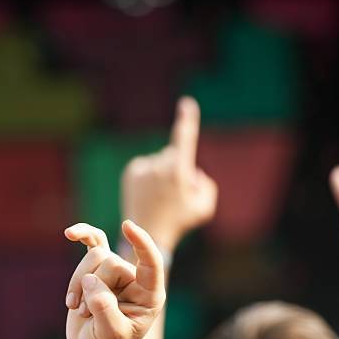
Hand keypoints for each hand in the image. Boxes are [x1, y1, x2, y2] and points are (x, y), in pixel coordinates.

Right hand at [64, 220, 165, 338]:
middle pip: (111, 262)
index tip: (128, 226)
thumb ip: (105, 309)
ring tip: (78, 308)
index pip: (151, 262)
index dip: (141, 243)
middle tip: (86, 313)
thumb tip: (92, 282)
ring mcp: (115, 274)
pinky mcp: (96, 271)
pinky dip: (82, 236)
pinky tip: (69, 234)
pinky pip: (92, 243)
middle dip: (92, 286)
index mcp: (149, 295)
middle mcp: (135, 280)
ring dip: (77, 282)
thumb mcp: (111, 335)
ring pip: (94, 255)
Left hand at [121, 96, 217, 250]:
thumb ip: (206, 185)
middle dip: (178, 167)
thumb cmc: (179, 222)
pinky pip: (147, 166)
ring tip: (161, 198)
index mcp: (178, 171)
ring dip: (164, 173)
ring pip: (161, 161)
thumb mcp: (204, 208)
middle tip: (176, 195)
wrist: (147, 234)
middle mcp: (159, 165)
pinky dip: (151, 176)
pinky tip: (150, 194)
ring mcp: (143, 168)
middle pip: (174, 154)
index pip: (184, 138)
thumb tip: (193, 172)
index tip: (186, 104)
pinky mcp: (132, 172)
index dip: (187, 120)